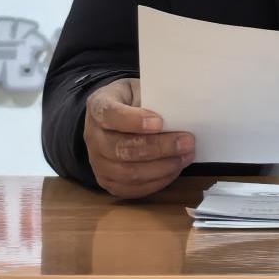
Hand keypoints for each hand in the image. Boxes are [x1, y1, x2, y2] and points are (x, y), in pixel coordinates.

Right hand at [83, 77, 194, 198]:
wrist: (112, 118)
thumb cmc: (130, 101)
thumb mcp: (138, 89)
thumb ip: (153, 99)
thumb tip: (179, 114)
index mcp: (98, 107)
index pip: (110, 115)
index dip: (134, 121)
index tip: (159, 122)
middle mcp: (92, 137)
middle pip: (121, 149)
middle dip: (159, 148)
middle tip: (186, 142)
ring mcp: (96, 162)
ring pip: (128, 173)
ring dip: (162, 167)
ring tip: (185, 157)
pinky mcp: (107, 181)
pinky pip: (131, 189)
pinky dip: (156, 182)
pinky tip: (174, 170)